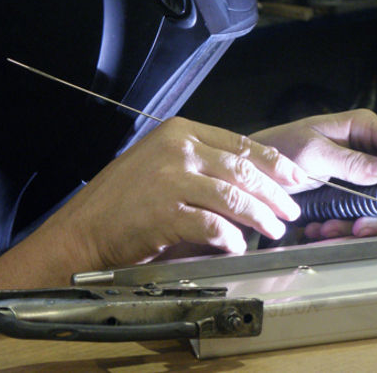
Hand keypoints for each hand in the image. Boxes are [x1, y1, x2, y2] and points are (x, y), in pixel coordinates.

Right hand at [0, 117, 305, 287]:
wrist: (80, 231)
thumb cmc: (123, 202)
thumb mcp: (162, 166)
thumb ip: (203, 168)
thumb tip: (252, 185)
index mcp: (180, 132)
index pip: (240, 144)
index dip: (274, 163)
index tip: (296, 178)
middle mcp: (178, 149)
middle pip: (243, 170)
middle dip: (275, 193)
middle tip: (292, 211)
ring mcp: (170, 178)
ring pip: (234, 196)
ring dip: (260, 216)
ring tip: (273, 230)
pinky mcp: (165, 211)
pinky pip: (213, 224)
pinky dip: (230, 236)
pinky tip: (237, 244)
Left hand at [250, 109, 376, 238]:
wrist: (253, 173)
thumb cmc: (278, 151)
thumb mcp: (313, 154)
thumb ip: (350, 162)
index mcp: (361, 129)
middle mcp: (365, 151)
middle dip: (376, 212)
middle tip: (356, 227)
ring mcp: (358, 175)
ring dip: (355, 224)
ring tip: (325, 229)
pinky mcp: (347, 194)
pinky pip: (358, 216)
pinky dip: (340, 228)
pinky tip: (319, 229)